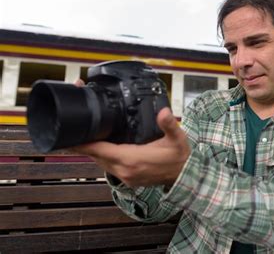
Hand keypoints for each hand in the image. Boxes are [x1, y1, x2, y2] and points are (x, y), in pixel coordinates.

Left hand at [72, 107, 190, 187]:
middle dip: (85, 143)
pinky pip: (109, 167)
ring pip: (101, 162)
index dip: (82, 143)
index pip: (99, 150)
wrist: (186, 177)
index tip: (67, 134)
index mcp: (132, 160)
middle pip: (96, 156)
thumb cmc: (180, 157)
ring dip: (93, 150)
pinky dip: (103, 156)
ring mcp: (126, 177)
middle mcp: (125, 171)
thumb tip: (164, 112)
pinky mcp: (128, 180)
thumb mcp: (177, 138)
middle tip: (74, 128)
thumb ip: (169, 124)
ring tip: (85, 136)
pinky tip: (102, 147)